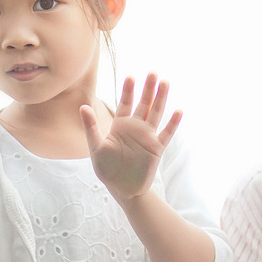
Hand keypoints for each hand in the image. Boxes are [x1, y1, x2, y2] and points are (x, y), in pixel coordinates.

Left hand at [80, 74, 180, 201]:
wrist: (122, 188)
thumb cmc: (106, 168)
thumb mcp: (96, 147)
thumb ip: (91, 127)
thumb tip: (83, 107)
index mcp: (120, 126)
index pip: (125, 103)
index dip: (128, 91)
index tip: (130, 77)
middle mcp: (135, 128)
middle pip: (144, 104)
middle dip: (148, 89)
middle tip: (153, 73)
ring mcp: (147, 137)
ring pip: (156, 114)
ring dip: (161, 99)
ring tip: (165, 83)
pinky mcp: (156, 148)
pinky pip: (166, 133)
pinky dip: (172, 123)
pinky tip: (178, 111)